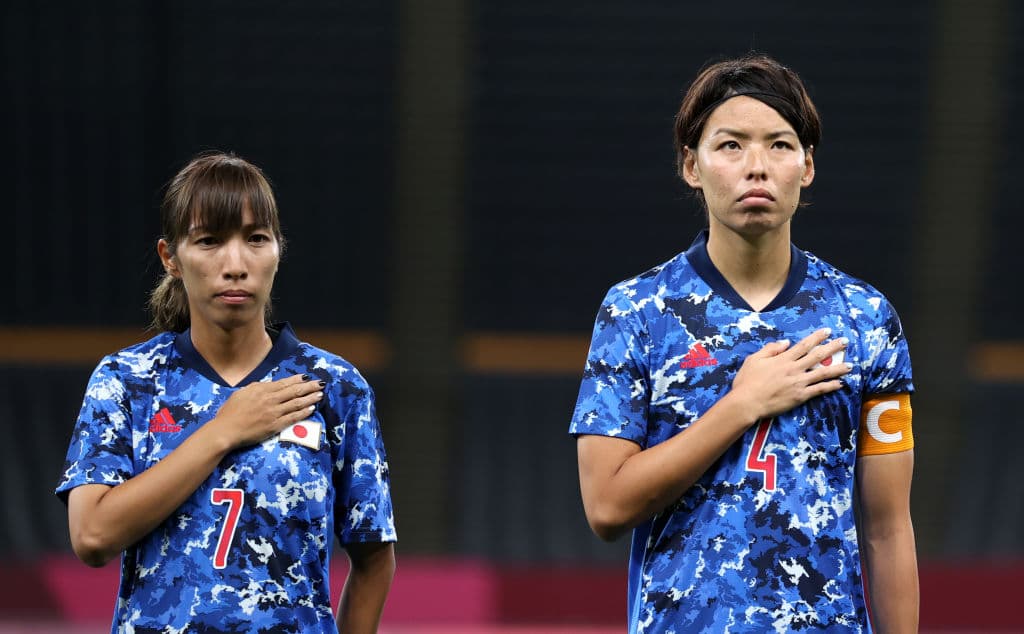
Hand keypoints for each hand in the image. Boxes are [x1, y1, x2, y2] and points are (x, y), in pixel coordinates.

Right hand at [211, 374, 323, 448]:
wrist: (225, 430)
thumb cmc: (229, 412)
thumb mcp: (242, 393)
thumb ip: (256, 387)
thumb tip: (268, 384)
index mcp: (261, 390)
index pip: (284, 383)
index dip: (297, 380)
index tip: (306, 377)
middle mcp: (270, 399)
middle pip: (294, 391)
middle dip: (309, 387)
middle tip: (320, 384)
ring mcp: (274, 412)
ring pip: (296, 403)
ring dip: (310, 398)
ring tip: (320, 394)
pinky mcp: (275, 425)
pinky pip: (293, 417)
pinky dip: (303, 412)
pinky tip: (311, 409)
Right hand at [728, 328, 850, 422]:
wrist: (747, 402)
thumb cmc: (747, 381)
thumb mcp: (754, 359)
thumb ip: (770, 349)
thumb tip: (785, 343)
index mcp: (783, 359)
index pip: (804, 345)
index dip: (817, 337)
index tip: (827, 331)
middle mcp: (794, 369)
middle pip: (817, 356)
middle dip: (832, 348)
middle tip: (845, 342)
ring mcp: (798, 383)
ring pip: (822, 373)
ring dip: (837, 368)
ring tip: (850, 365)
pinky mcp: (800, 396)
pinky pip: (819, 390)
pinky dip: (830, 386)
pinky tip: (840, 384)